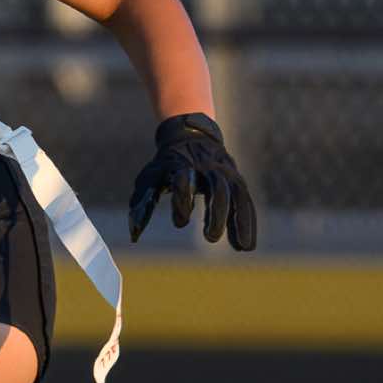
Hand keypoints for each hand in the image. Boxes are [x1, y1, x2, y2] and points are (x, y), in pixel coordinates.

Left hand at [128, 112, 256, 250]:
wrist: (190, 135)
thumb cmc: (167, 163)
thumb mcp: (151, 177)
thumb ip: (142, 205)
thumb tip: (134, 236)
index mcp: (183, 164)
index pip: (185, 182)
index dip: (183, 202)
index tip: (180, 223)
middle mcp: (208, 167)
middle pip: (218, 189)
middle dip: (217, 215)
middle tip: (210, 239)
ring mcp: (226, 172)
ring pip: (238, 195)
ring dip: (241, 222)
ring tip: (243, 248)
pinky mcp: (236, 180)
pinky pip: (245, 201)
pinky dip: (248, 222)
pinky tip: (247, 245)